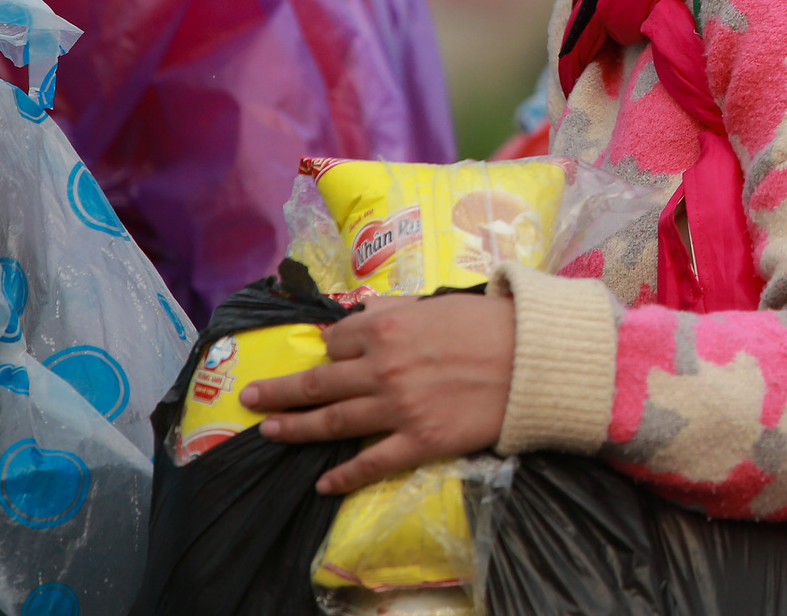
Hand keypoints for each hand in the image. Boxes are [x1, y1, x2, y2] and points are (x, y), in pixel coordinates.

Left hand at [240, 293, 515, 494]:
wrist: (534, 362)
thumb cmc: (492, 324)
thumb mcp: (440, 304)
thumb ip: (396, 310)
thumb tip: (363, 312)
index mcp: (387, 328)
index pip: (338, 341)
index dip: (328, 348)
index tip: (324, 356)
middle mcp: (382, 368)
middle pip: (318, 383)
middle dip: (280, 391)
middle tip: (252, 398)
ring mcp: (397, 408)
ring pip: (332, 422)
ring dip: (294, 428)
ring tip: (269, 431)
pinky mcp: (418, 442)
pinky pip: (371, 462)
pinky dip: (343, 475)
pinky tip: (324, 483)